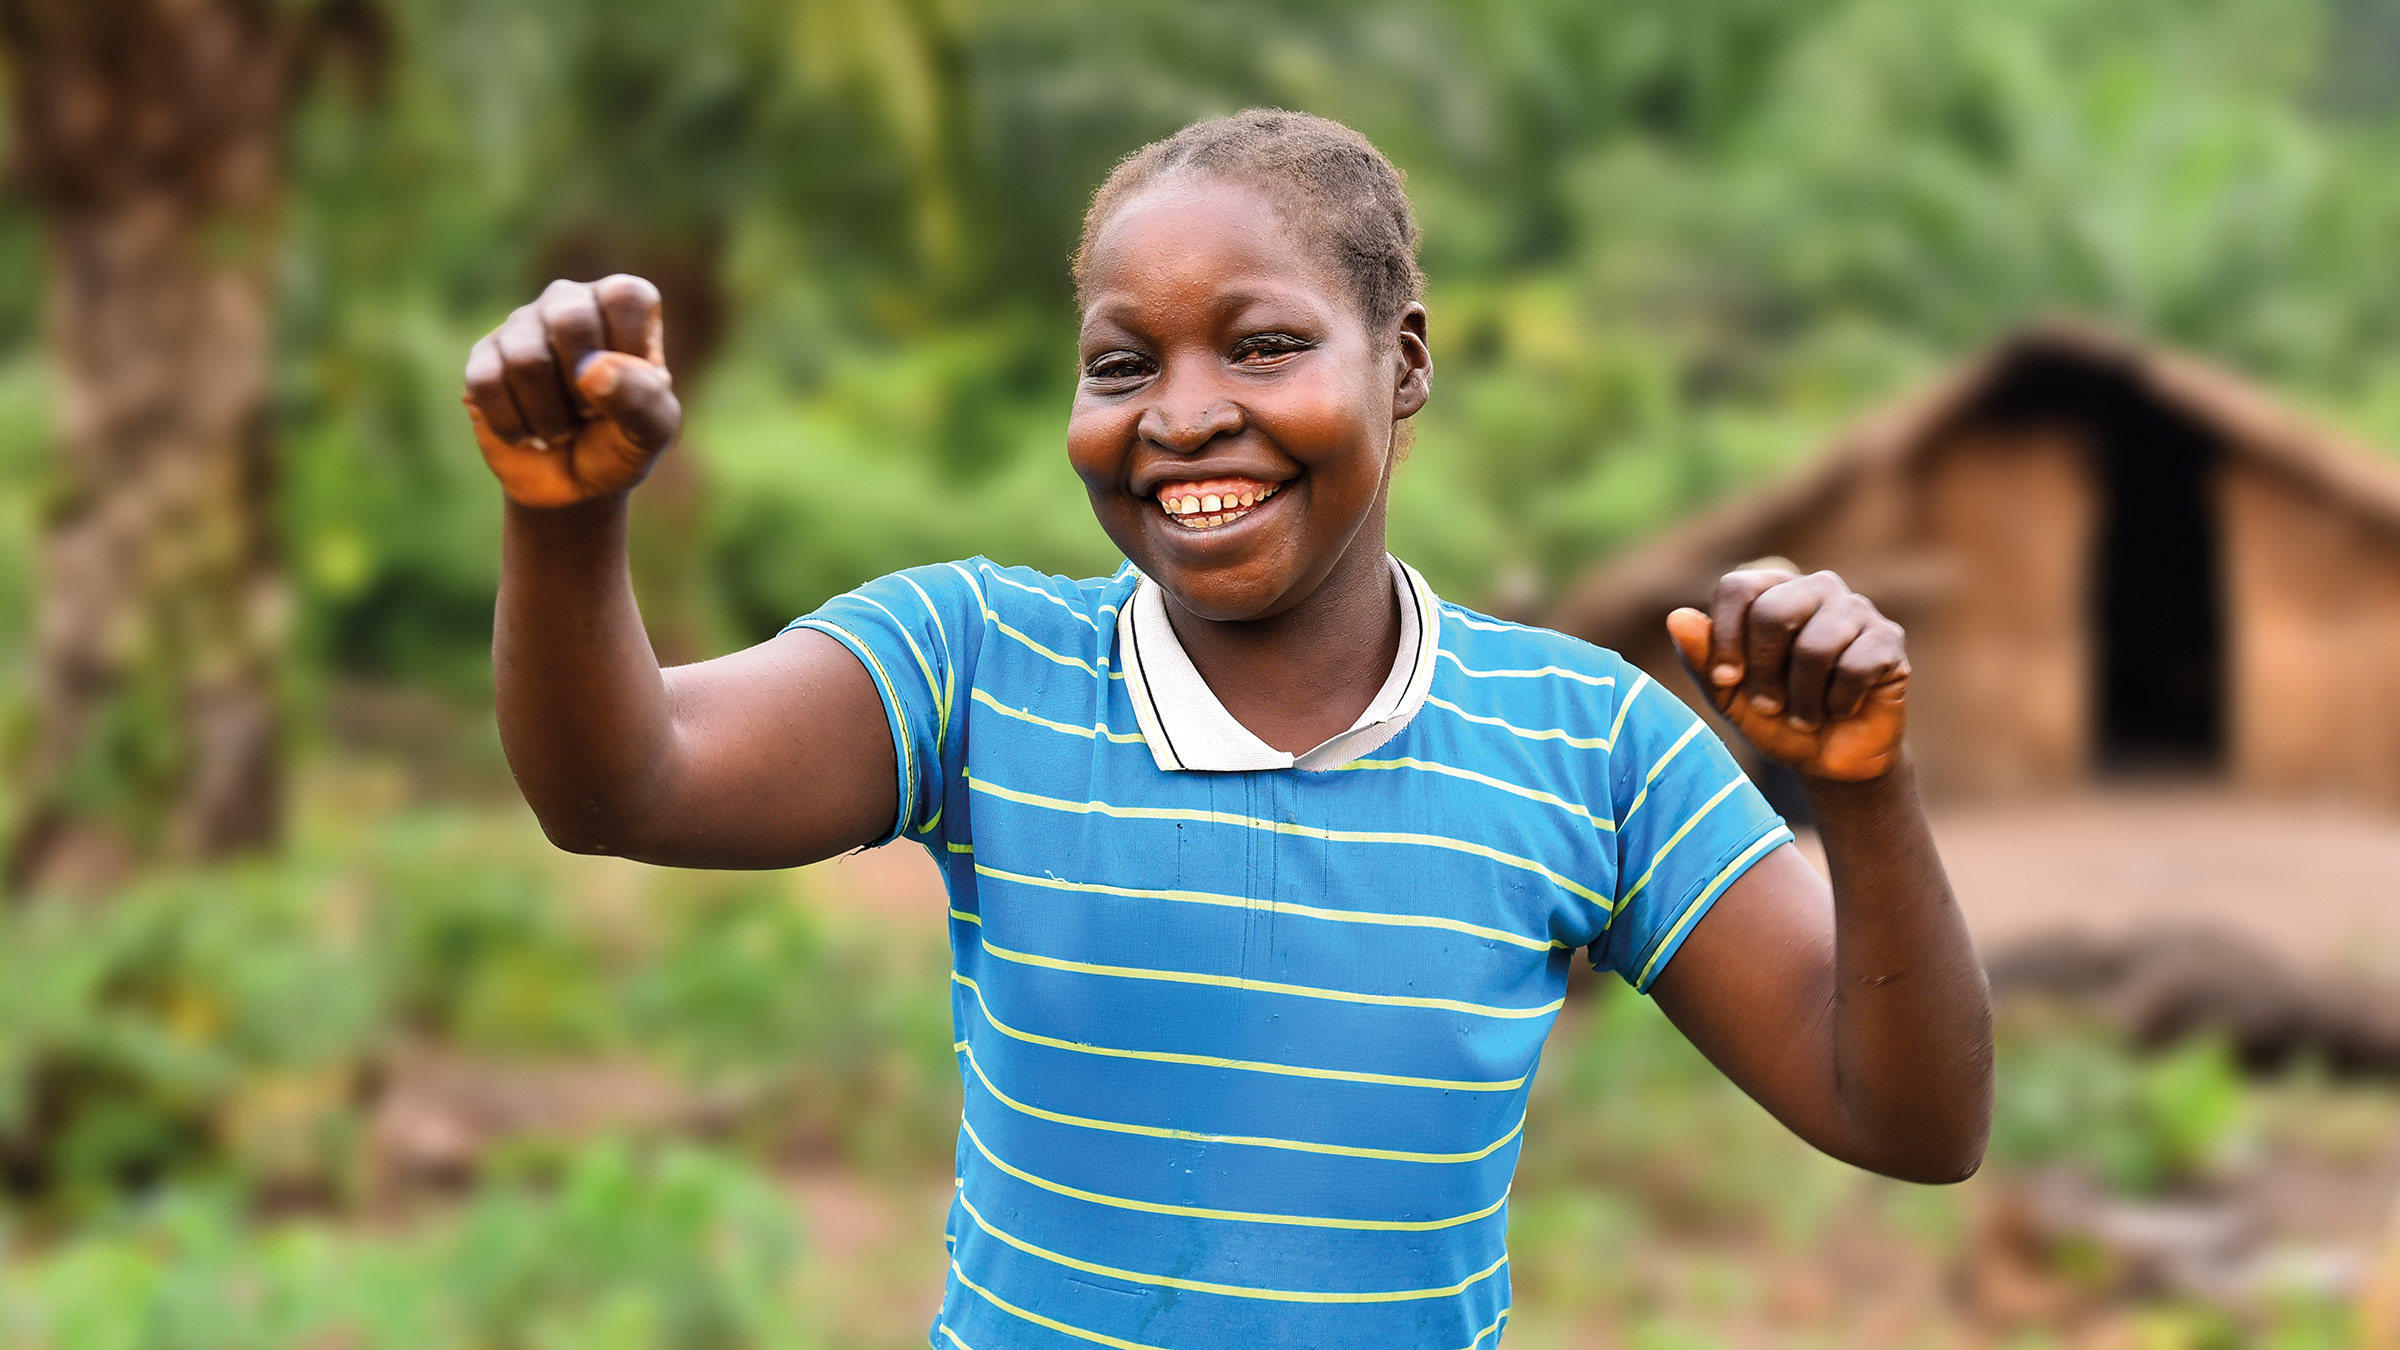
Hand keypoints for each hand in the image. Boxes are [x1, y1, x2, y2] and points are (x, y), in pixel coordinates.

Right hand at [463, 275, 681, 507]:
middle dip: (583, 387)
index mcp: (621, 304)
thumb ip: (644, 399)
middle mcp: (569, 302)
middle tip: (590, 412)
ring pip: (526, 359)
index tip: (633, 388)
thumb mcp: (652, 432)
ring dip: (549, 417)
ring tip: (561, 429)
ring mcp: (521, 325)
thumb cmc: (621, 444)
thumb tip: (592, 369)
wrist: (574, 486)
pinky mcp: (483, 356)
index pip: (627, 297)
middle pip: (569, 320)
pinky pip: (487, 382)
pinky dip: (514, 426)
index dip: (630, 350)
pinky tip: (527, 433)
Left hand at [1666, 564, 1908, 781]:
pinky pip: (1856, 666)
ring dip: (1802, 697)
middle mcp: (1815, 588)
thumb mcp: (1728, 696)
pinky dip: (1839, 702)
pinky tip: (1839, 709)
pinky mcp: (1889, 640)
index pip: (1738, 586)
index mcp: (1771, 591)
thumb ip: (1701, 658)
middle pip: (1775, 612)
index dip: (1725, 637)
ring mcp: (1856, 609)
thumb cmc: (1774, 718)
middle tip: (1768, 705)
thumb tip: (1676, 617)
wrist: (1827, 760)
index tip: (1725, 681)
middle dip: (1764, 671)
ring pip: (1817, 645)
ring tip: (1804, 716)